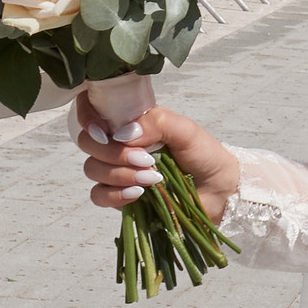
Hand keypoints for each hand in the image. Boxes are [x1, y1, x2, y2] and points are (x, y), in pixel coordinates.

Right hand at [74, 88, 237, 221]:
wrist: (219, 190)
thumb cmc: (204, 155)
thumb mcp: (185, 130)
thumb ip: (155, 123)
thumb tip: (122, 133)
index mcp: (132, 121)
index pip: (93, 111)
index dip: (88, 118)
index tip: (104, 131)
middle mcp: (121, 144)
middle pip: (89, 142)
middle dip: (112, 153)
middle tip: (145, 160)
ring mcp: (118, 170)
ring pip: (92, 169)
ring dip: (120, 174)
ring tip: (152, 178)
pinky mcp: (120, 196)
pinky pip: (99, 196)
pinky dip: (115, 195)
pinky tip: (139, 194)